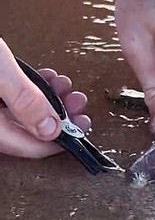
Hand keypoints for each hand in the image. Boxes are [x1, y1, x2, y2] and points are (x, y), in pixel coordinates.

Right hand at [0, 38, 90, 157]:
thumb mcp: (1, 71)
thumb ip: (26, 100)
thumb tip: (51, 128)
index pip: (32, 148)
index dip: (62, 140)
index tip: (81, 128)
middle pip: (30, 132)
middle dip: (59, 117)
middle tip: (78, 105)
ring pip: (24, 115)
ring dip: (49, 101)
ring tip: (66, 88)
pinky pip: (15, 101)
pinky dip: (33, 91)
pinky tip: (46, 78)